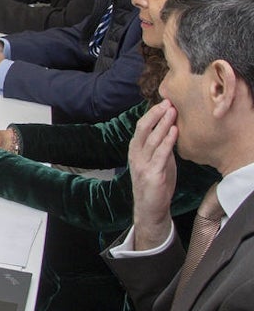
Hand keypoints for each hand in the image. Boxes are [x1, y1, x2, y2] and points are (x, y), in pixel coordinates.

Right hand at [128, 100, 178, 250]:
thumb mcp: (157, 162)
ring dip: (163, 124)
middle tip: (168, 102)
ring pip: (151, 139)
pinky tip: (174, 131)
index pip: (142, 127)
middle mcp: (136, 155)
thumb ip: (161, 147)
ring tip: (172, 112)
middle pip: (143, 129)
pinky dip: (167, 141)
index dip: (152, 114)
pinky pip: (160, 154)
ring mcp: (142, 165)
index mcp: (135, 150)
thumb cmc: (155, 185)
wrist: (150, 209)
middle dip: (155, 114)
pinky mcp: (152, 174)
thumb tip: (172, 130)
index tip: (164, 102)